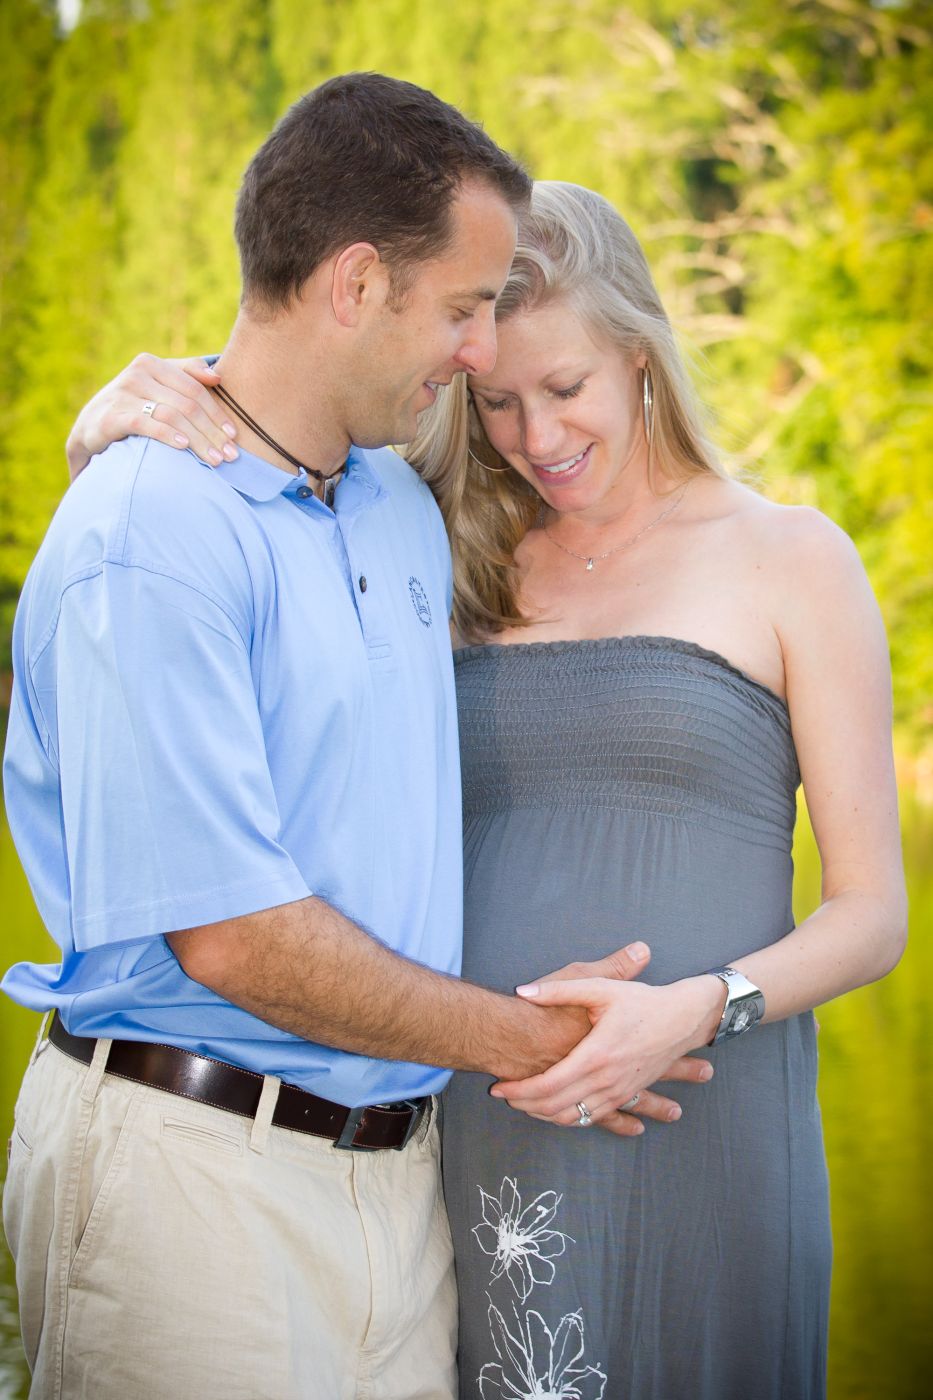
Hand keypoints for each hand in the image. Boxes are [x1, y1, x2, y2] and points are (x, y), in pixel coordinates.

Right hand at [65, 354, 237, 480]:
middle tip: (230, 455)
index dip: (217, 412)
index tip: (234, 436)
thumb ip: (185, 376)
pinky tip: (184, 446)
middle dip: (212, 431)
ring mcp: (122, 393)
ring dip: (197, 439)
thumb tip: (217, 377)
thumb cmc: (132, 408)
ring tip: (214, 459)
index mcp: (152, 364)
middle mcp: (137, 373)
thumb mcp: (157, 388)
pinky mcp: (111, 415)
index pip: (195, 388)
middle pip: (187, 404)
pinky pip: (146, 423)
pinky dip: (167, 434)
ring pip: (171, 415)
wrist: (89, 429)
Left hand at [492, 973, 719, 1138]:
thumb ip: (559, 990)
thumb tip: (523, 990)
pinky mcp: (626, 1096)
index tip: (498, 1086)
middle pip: (555, 1106)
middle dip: (524, 1104)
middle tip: (502, 1096)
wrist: (683, 1019)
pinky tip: (553, 1111)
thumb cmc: (642, 1001)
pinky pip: (592, 1118)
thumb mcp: (601, 988)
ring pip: (573, 1118)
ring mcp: (618, 1092)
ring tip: (522, 1104)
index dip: (520, 1089)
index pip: (548, 1084)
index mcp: (596, 1055)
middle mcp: (606, 1080)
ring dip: (544, 1114)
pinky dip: (568, 1119)